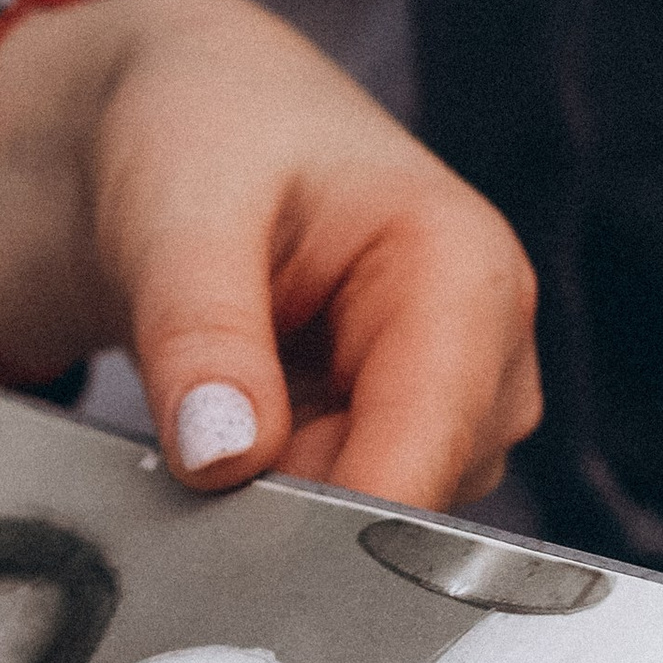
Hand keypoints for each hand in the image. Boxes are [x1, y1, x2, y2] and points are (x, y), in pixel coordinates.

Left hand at [0, 0, 539, 508]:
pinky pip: (343, 514)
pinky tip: (219, 428)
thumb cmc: (200, 128)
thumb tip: (222, 458)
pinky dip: (273, 494)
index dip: (337, 517)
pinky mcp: (402, 435)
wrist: (187, 117)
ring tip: (197, 409)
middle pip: (411, 501)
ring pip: (375, 522)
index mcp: (464, 267)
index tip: (237, 545)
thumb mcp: (176, 204)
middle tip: (183, 458)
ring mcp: (452, 400)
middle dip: (296, 509)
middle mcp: (486, 344)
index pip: (429, 447)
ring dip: (278, 501)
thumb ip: (200, 330)